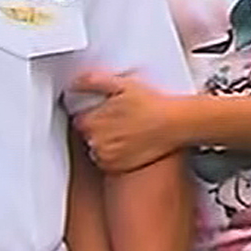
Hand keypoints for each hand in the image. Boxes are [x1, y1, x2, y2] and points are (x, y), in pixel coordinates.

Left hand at [72, 72, 186, 174]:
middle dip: (98, 128)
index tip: (104, 112)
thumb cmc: (151, 104)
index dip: (92, 114)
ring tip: (125, 132)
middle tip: (118, 120)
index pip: (79, 120)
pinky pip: (106, 162)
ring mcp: (106, 156)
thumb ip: (94, 82)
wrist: (175, 124)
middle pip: (87, 135)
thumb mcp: (122, 84)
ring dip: (104, 142)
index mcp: (92, 121)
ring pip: (96, 149)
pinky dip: (112, 154)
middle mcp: (96, 141)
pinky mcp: (117, 168)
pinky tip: (128, 144)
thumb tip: (75, 83)